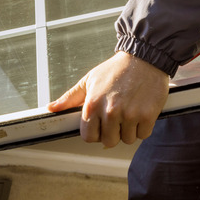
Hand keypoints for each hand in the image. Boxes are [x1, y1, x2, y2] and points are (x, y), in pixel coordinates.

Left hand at [47, 51, 169, 147]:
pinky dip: (143, 127)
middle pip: (109, 141)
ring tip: (129, 112)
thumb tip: (52, 108)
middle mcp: (110, 111)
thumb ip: (70, 98)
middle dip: (113, 133)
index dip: (95, 132)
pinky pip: (143, 134)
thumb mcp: (89, 80)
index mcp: (92, 104)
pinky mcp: (148, 115)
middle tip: (117, 118)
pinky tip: (140, 112)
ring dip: (129, 130)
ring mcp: (130, 114)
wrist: (143, 58)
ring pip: (127, 139)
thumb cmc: (116, 69)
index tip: (100, 125)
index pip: (89, 137)